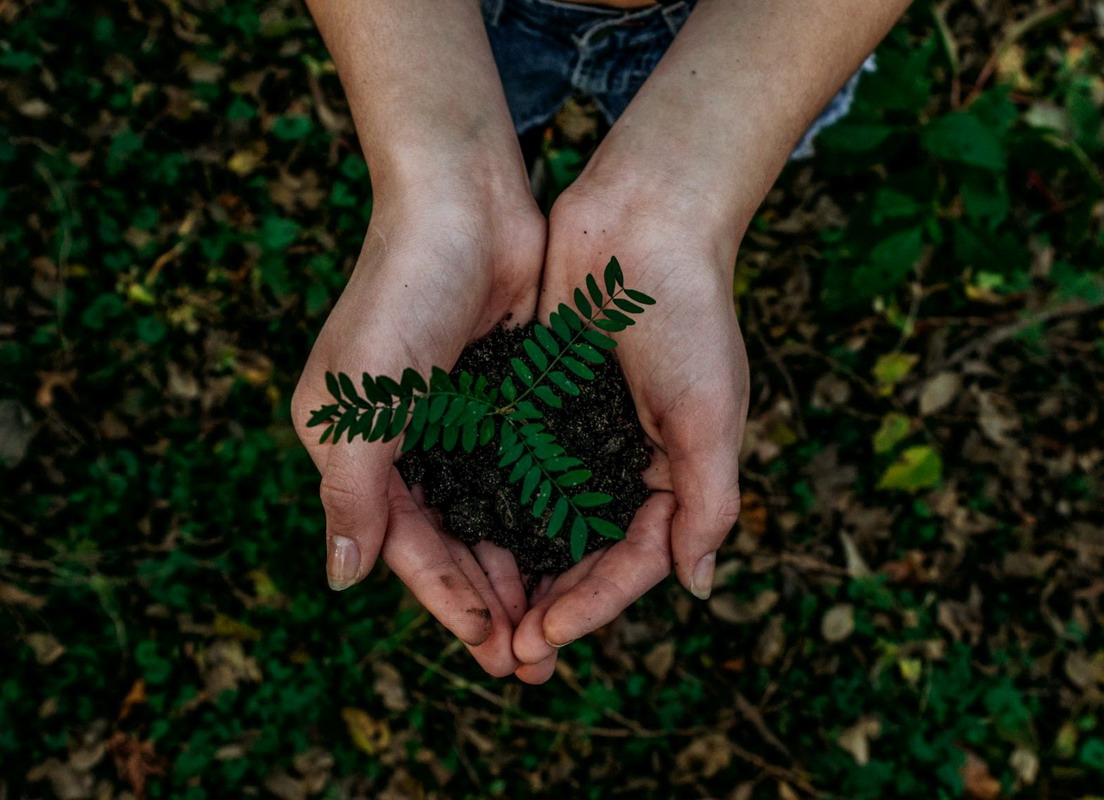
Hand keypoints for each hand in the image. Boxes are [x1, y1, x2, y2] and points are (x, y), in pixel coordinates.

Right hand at [291, 184, 545, 676]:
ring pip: (491, 515)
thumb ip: (352, 493)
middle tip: (532, 659)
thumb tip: (342, 580)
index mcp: (357, 448)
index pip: (404, 545)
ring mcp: (456, 420)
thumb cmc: (401, 294)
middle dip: (488, 600)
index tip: (491, 648)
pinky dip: (543, 513)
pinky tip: (573, 550)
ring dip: (520, 567)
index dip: (446, 600)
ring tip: (557, 621)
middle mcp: (404, 442)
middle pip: (450, 541)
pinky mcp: (503, 397)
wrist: (464, 201)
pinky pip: (523, 472)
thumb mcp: (361, 402)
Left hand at [511, 180, 749, 683]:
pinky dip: (491, 505)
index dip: (592, 605)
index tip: (545, 637)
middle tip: (507, 653)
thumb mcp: (710, 413)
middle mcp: (622, 461)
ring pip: (541, 520)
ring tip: (480, 615)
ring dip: (515, 568)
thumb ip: (708, 501)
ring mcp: (577, 433)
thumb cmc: (688, 314)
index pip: (633, 561)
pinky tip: (459, 537)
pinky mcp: (537, 400)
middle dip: (549, 604)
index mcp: (673, 473)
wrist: (643, 218)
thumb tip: (697, 586)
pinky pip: (511, 466)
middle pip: (583, 553)